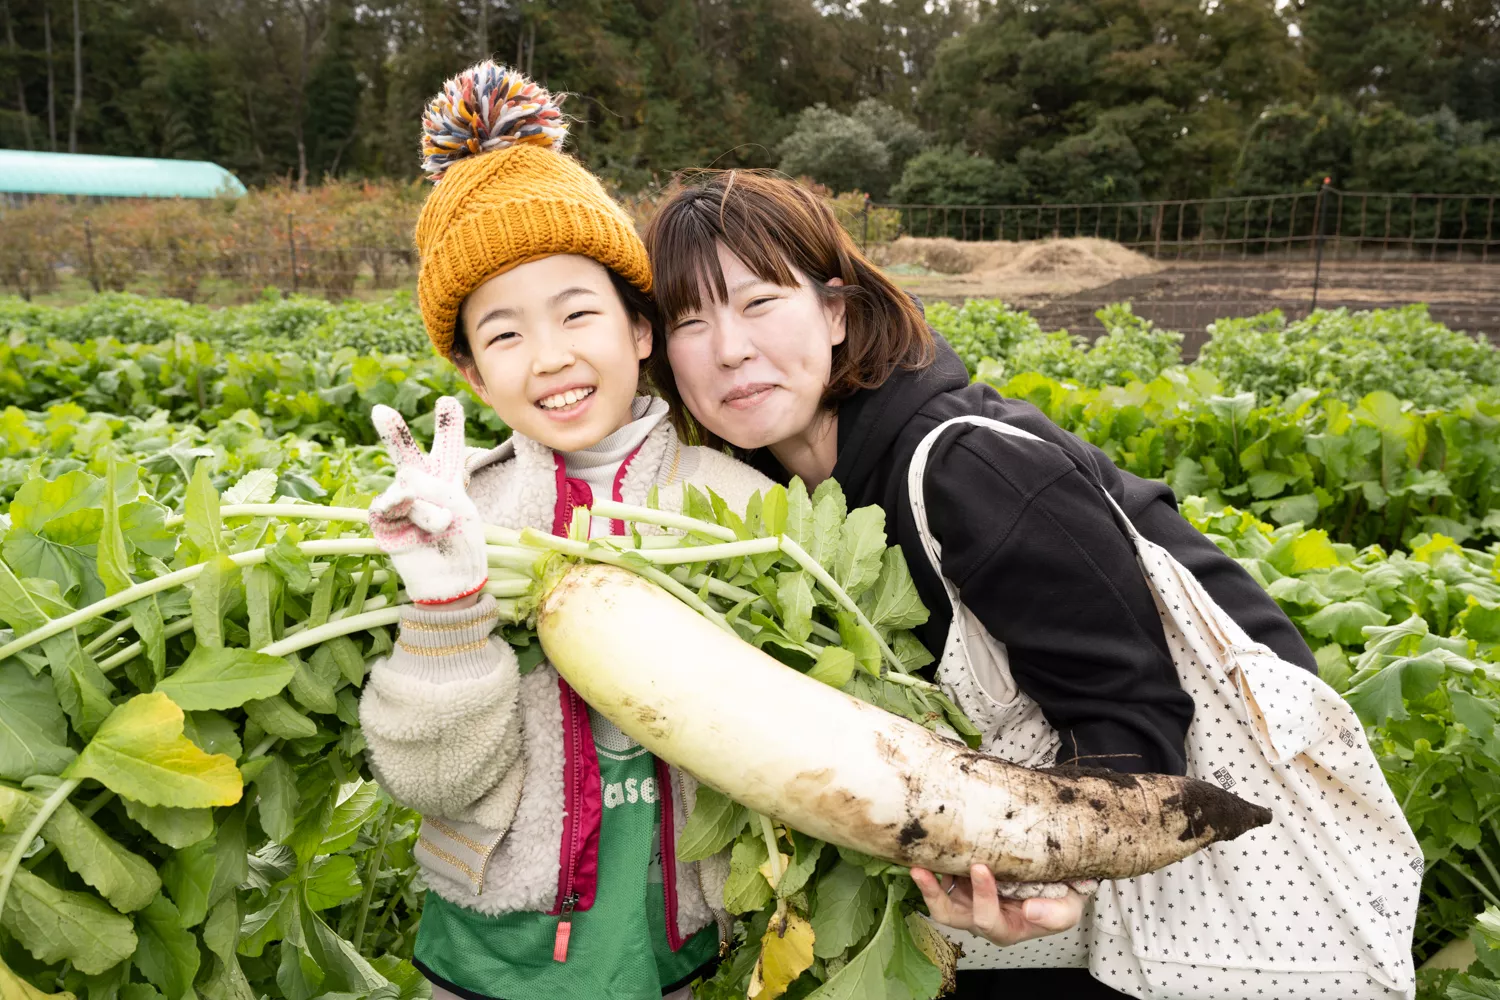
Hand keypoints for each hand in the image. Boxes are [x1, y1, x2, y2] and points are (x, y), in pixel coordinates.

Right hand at [369, 397, 486, 605]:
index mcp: (447, 480)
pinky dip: (411, 512)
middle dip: (394, 431)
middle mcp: (421, 486)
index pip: (448, 448)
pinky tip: (420, 525)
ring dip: (430, 504)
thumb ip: (433, 488)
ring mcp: (400, 502)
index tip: (447, 401)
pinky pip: (393, 504)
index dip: (448, 425)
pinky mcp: (384, 520)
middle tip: (380, 410)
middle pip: (407, 452)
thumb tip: (402, 485)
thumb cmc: (463, 547)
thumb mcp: (461, 510)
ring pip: (409, 482)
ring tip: (442, 525)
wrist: (451, 583)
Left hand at [911, 864, 1091, 946]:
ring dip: (926, 879)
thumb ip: (1053, 915)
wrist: (1058, 882)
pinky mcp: (963, 882)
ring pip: (940, 897)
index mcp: (1005, 929)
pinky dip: (936, 866)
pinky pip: (943, 878)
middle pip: (948, 915)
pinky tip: (932, 847)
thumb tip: (1029, 911)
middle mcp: (980, 917)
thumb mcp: (1068, 910)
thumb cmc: (1061, 899)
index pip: (986, 919)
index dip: (982, 895)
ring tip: (916, 857)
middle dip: (932, 894)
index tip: (981, 866)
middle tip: (921, 870)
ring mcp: (968, 900)